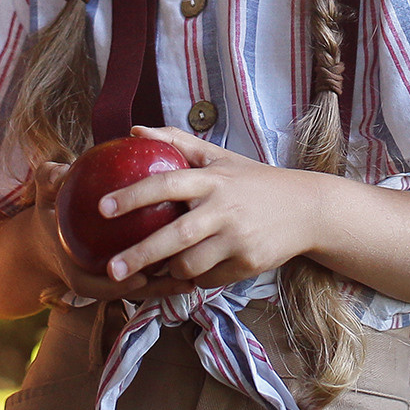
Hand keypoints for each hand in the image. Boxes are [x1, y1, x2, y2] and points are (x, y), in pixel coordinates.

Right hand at [28, 159, 193, 304]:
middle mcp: (97, 279)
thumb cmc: (51, 208)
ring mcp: (115, 278)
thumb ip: (49, 181)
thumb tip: (60, 174)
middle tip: (181, 278)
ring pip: (145, 287)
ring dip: (170, 284)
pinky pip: (152, 274)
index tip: (138, 281)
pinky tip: (197, 258)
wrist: (53, 228)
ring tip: (199, 275)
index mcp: (74, 269)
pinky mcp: (130, 272)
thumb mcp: (45, 192)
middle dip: (154, 290)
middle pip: (128, 291)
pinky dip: (171, 269)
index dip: (116, 287)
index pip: (93, 285)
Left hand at [100, 127, 325, 287]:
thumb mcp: (219, 157)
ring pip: (189, 264)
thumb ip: (176, 143)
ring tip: (158, 267)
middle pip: (174, 236)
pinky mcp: (248, 264)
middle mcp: (223, 209)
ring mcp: (237, 239)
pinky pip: (208, 278)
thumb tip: (134, 131)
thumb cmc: (253, 181)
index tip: (103, 207)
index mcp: (212, 179)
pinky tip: (192, 270)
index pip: (166, 184)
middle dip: (140, 255)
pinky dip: (195, 277)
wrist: (306, 210)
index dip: (133, 195)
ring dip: (169, 269)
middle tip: (110, 270)